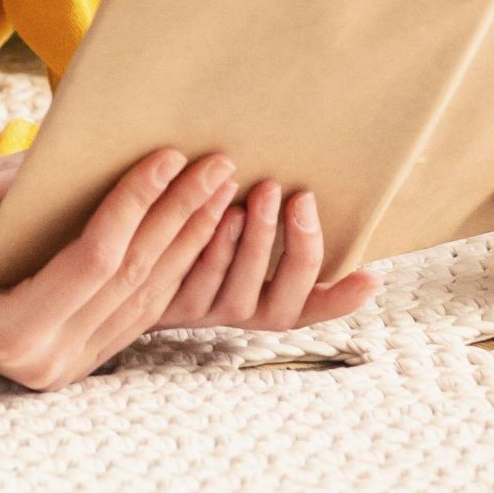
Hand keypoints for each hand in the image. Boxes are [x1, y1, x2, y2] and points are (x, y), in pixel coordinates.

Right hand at [0, 147, 243, 389]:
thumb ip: (26, 185)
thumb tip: (98, 143)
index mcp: (10, 333)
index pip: (96, 259)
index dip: (136, 203)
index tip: (168, 153)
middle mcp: (44, 363)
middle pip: (131, 278)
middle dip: (180, 215)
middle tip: (219, 163)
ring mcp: (63, 366)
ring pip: (144, 296)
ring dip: (187, 238)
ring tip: (221, 186)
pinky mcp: (75, 354)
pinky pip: (135, 308)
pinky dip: (170, 264)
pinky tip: (199, 225)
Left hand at [155, 178, 378, 330]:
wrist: (120, 271)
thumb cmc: (192, 233)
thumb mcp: (236, 229)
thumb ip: (269, 218)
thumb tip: (303, 180)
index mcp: (265, 300)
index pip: (312, 307)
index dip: (343, 299)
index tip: (372, 275)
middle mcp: (239, 312)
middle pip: (283, 301)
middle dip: (297, 247)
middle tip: (297, 196)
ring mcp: (205, 311)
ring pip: (241, 290)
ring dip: (256, 241)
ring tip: (260, 195)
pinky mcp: (168, 303)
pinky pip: (196, 281)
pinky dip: (213, 246)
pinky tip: (219, 211)